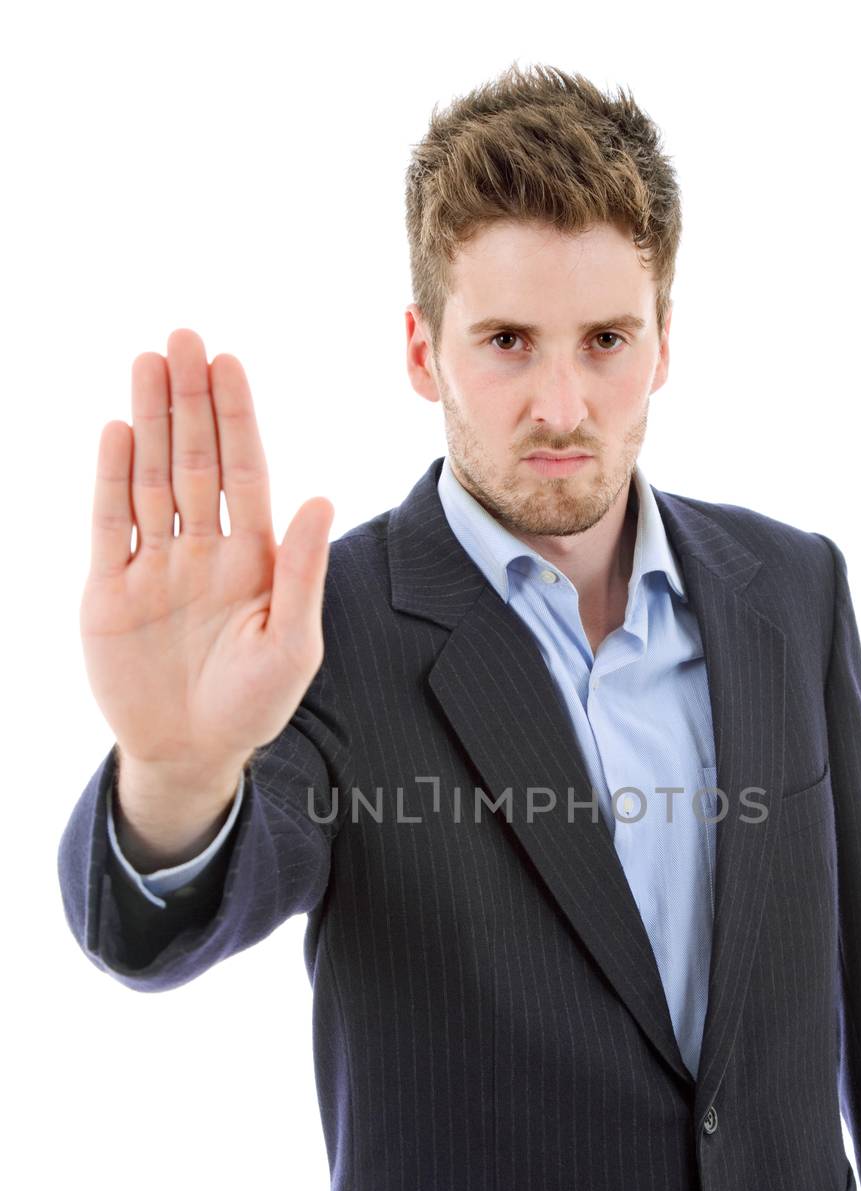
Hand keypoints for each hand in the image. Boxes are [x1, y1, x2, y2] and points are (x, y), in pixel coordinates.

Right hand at [80, 328, 333, 774]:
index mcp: (253, 559)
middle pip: (194, 460)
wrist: (190, 755)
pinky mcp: (110, 589)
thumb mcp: (291, 644)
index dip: (236, 418)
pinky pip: (109, 521)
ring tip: (147, 363)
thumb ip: (304, 571)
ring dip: (150, 421)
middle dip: (189, 399)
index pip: (244, 472)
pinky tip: (118, 429)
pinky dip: (111, 477)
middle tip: (182, 336)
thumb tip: (322, 497)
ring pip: (151, 478)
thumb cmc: (253, 705)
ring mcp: (154, 566)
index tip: (229, 363)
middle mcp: (203, 551)